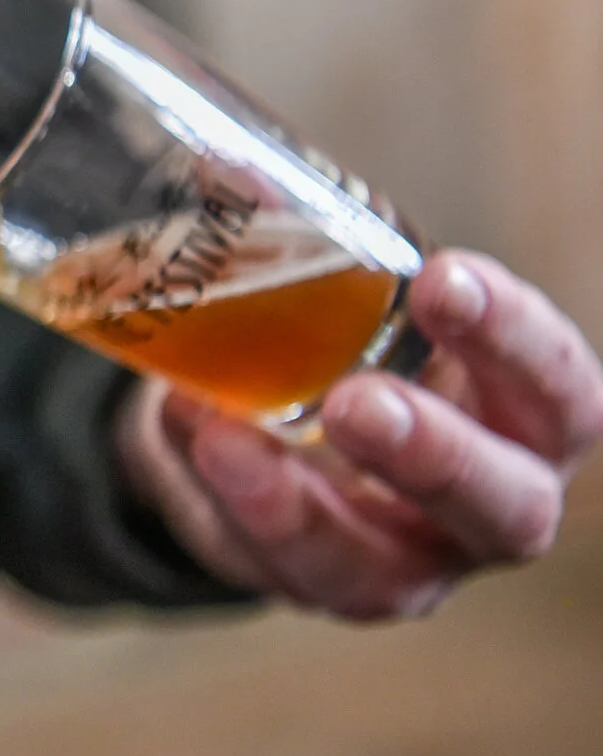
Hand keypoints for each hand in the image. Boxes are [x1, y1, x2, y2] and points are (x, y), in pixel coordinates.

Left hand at [118, 250, 602, 618]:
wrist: (266, 435)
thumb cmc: (340, 347)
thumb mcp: (337, 293)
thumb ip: (294, 237)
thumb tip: (219, 167)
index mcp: (523, 414)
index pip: (558, 387)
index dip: (513, 339)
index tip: (443, 277)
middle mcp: (488, 500)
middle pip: (506, 503)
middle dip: (435, 454)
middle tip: (359, 401)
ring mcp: (406, 562)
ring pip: (383, 572)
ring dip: (301, 507)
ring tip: (232, 434)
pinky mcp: (320, 588)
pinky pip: (278, 569)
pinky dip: (230, 507)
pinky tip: (196, 445)